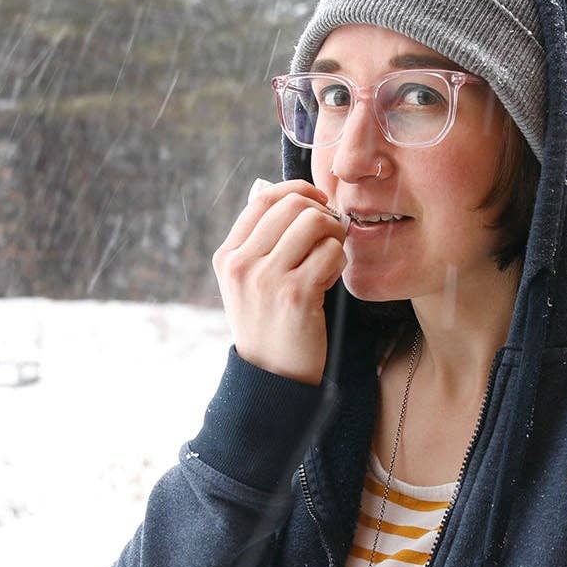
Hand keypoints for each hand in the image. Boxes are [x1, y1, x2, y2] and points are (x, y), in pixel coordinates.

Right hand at [212, 179, 349, 384]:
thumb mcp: (248, 283)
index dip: (297, 190)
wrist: (271, 376)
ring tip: (329, 260)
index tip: (317, 202)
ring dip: (333, 236)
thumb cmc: (268, 324)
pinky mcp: (296, 295)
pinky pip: (330, 253)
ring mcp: (267, 279)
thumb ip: (261, 243)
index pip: (263, 198)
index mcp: (228, 255)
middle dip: (321, 213)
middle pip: (292, 205)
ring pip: (314, 223)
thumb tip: (293, 197)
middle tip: (330, 235)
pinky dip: (338, 262)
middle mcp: (242, 264)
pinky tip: (329, 282)